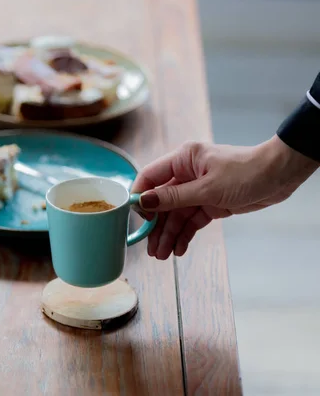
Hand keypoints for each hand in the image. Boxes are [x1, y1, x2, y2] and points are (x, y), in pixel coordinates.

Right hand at [131, 135, 318, 259]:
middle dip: (156, 226)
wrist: (280, 176)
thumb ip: (174, 197)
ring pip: (175, 215)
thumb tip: (144, 201)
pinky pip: (190, 220)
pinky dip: (184, 234)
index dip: (140, 197)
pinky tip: (178, 249)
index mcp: (182, 160)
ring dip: (169, 235)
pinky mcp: (209, 203)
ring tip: (162, 255)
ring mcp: (197, 189)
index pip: (149, 177)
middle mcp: (186, 174)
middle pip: (162, 202)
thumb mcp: (207, 189)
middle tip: (151, 248)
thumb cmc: (246, 173)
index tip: (137, 218)